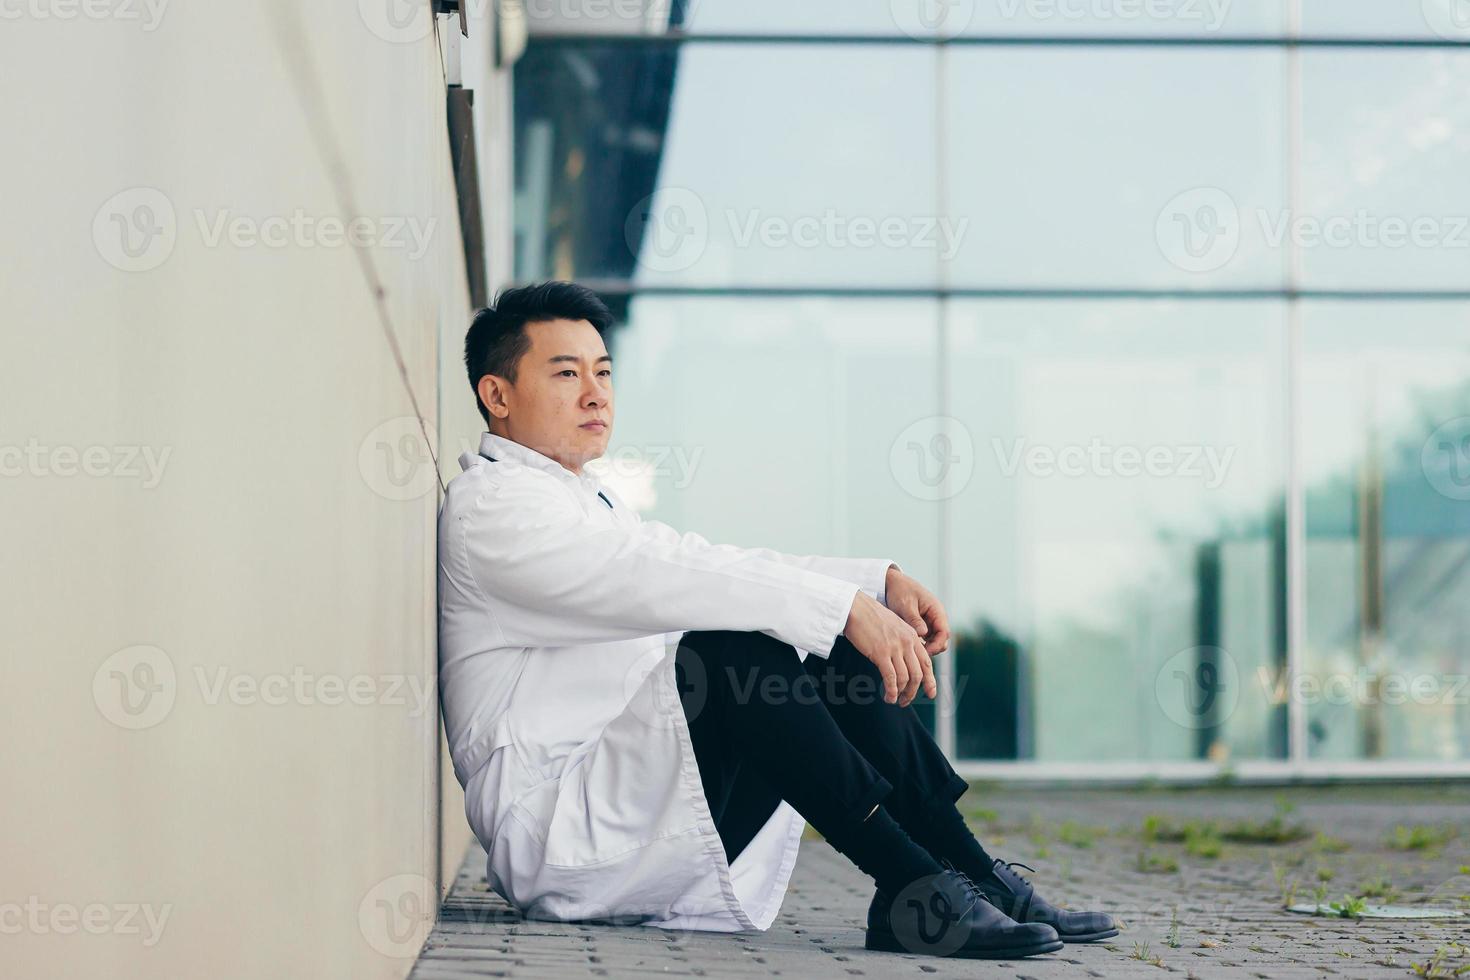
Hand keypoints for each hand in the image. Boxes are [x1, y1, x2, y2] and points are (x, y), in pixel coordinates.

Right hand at [842, 591, 936, 706]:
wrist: (856, 608)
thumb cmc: (872, 617)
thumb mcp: (895, 626)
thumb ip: (904, 641)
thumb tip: (906, 659)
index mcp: (912, 636)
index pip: (926, 663)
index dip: (930, 681)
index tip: (931, 693)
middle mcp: (907, 643)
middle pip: (918, 674)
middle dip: (913, 692)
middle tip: (906, 701)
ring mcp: (895, 648)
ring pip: (905, 678)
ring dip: (902, 693)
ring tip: (895, 700)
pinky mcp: (881, 653)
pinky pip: (890, 677)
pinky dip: (891, 690)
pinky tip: (889, 696)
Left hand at [884, 566, 950, 655]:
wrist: (892, 584)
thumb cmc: (900, 591)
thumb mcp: (906, 605)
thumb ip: (914, 620)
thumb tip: (924, 634)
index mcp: (936, 610)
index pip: (944, 632)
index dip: (937, 645)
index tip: (924, 652)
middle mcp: (936, 617)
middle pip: (942, 639)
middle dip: (933, 648)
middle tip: (917, 655)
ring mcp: (930, 621)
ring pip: (934, 640)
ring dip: (926, 647)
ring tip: (911, 652)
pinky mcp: (923, 625)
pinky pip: (926, 638)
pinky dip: (920, 644)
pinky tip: (909, 647)